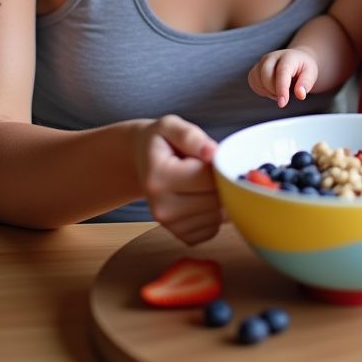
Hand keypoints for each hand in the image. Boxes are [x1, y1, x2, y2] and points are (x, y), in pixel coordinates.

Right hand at [135, 115, 220, 245]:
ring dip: (219, 198)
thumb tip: (212, 152)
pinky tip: (201, 197)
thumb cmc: (161, 142)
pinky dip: (214, 214)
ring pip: (218, 217)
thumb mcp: (171, 127)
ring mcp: (169, 224)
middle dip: (220, 182)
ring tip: (201, 182)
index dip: (219, 165)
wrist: (141, 161)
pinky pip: (213, 229)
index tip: (209, 155)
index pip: (209, 178)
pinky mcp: (180, 235)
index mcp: (159, 177)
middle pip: (216, 200)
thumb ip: (191, 136)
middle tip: (206, 168)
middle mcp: (161, 207)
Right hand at [248, 47, 319, 107]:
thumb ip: (306, 83)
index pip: (282, 72)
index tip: (282, 103)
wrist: (295, 59)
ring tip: (280, 89)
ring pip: (258, 80)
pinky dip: (260, 90)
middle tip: (285, 95)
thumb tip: (300, 94)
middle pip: (266, 75)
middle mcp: (272, 57)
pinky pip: (252, 82)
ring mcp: (262, 62)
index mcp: (288, 57)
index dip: (281, 89)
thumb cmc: (303, 68)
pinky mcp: (255, 69)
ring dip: (268, 91)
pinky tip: (271, 89)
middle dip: (274, 91)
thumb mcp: (311, 73)